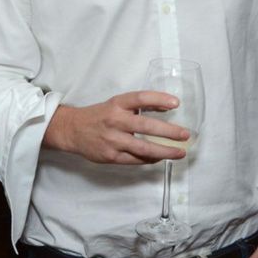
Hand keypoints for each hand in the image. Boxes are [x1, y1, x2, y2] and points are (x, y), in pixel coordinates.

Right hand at [42, 91, 189, 163]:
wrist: (72, 130)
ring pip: (143, 147)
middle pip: (146, 125)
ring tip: (180, 152)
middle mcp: (115, 120)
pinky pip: (135, 159)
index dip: (159, 99)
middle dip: (168, 131)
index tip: (176, 103)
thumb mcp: (117, 104)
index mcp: (117, 104)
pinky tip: (160, 158)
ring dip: (164, 151)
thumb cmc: (99, 116)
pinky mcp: (111, 156)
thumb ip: (139, 105)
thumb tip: (167, 107)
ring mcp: (113, 140)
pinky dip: (150, 159)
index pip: (141, 98)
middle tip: (184, 135)